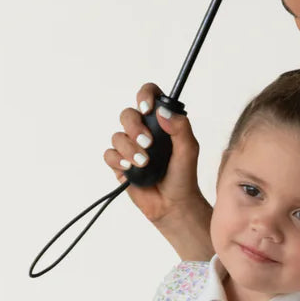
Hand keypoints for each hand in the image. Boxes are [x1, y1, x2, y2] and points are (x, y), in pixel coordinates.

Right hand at [104, 83, 202, 225]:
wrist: (173, 204)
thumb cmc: (183, 175)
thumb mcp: (189, 149)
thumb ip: (180, 127)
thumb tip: (162, 111)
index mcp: (161, 122)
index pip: (149, 96)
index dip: (145, 96)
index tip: (148, 109)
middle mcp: (144, 130)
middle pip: (128, 114)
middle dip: (135, 127)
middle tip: (148, 143)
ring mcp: (130, 147)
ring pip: (117, 135)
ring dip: (130, 148)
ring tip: (144, 163)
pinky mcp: (120, 164)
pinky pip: (110, 154)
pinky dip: (119, 160)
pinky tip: (131, 169)